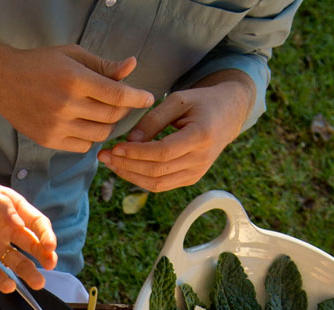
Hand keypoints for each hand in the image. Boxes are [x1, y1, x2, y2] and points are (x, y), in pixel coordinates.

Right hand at [0, 45, 153, 151]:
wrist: (3, 81)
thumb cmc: (41, 64)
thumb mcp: (73, 56)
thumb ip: (103, 65)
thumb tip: (132, 67)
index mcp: (75, 80)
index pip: (118, 95)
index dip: (138, 97)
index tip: (148, 97)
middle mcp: (66, 105)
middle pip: (112, 116)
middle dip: (123, 110)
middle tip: (123, 103)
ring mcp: (57, 126)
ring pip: (100, 134)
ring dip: (108, 125)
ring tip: (104, 113)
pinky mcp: (49, 140)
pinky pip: (83, 146)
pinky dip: (91, 137)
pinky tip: (86, 124)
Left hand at [0, 170, 57, 295]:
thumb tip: (16, 221)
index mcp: (7, 206)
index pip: (35, 222)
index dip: (45, 234)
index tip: (49, 246)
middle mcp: (2, 227)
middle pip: (30, 244)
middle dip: (44, 255)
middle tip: (50, 265)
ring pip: (15, 262)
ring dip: (28, 272)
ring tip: (37, 283)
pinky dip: (1, 281)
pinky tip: (8, 286)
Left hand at [100, 73, 256, 193]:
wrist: (229, 115)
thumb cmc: (202, 102)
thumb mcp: (179, 100)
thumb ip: (154, 119)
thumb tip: (130, 141)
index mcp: (201, 136)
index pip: (163, 153)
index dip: (136, 153)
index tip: (115, 148)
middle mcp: (200, 160)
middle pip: (157, 171)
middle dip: (127, 166)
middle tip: (104, 156)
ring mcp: (197, 173)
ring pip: (157, 184)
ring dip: (130, 175)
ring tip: (111, 163)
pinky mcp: (191, 179)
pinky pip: (162, 185)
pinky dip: (140, 179)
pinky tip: (125, 167)